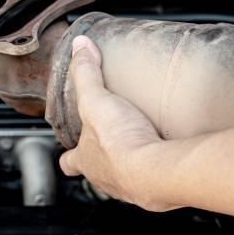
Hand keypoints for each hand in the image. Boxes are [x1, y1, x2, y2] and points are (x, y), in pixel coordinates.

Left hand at [58, 36, 176, 210]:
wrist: (155, 170)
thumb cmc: (119, 141)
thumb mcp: (95, 99)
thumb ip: (86, 73)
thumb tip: (80, 46)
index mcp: (85, 160)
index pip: (68, 163)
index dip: (69, 154)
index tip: (73, 145)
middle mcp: (105, 179)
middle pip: (98, 172)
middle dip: (104, 157)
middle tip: (114, 140)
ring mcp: (130, 187)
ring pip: (125, 178)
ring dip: (131, 162)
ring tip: (142, 143)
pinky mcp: (155, 188)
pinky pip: (154, 179)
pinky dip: (157, 167)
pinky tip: (164, 152)